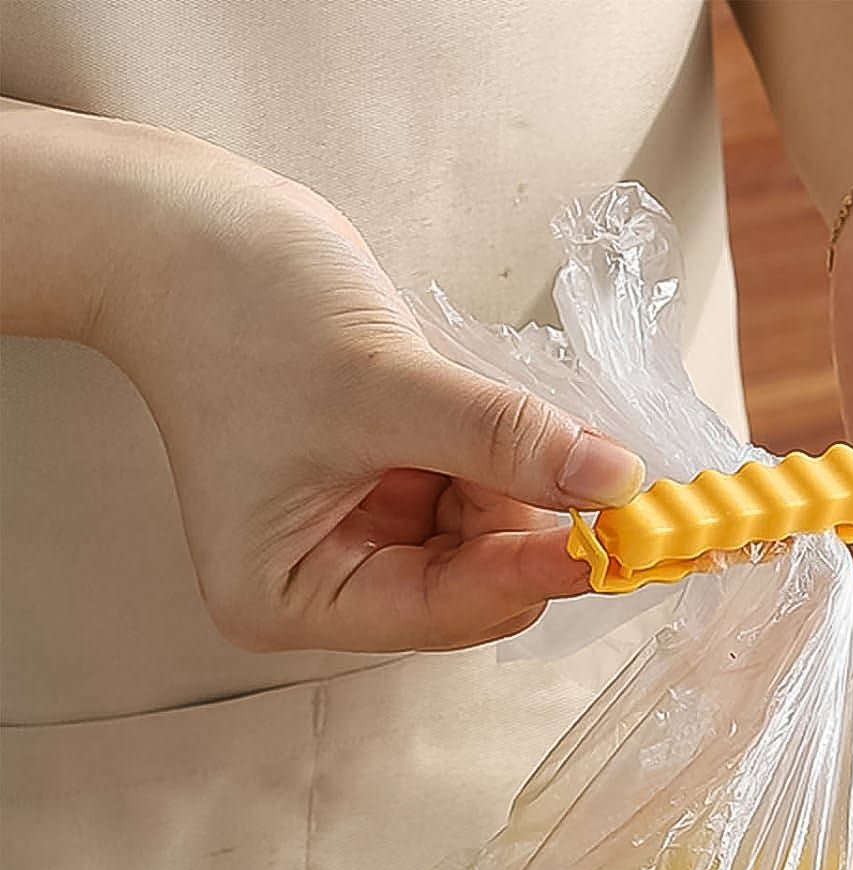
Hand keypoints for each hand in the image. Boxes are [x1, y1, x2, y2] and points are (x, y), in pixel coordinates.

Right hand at [98, 135, 642, 651]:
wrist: (180, 230)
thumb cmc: (238, 309)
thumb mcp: (380, 383)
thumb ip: (502, 440)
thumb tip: (616, 481)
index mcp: (292, 595)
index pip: (445, 608)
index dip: (536, 573)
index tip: (624, 537)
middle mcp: (328, 584)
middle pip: (475, 585)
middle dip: (535, 528)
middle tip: (612, 475)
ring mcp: (362, 536)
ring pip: (488, 540)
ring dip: (530, 487)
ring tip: (542, 421)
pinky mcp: (392, 488)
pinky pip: (480, 494)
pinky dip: (516, 461)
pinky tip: (530, 421)